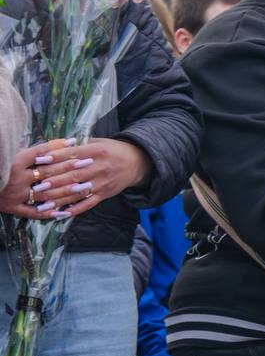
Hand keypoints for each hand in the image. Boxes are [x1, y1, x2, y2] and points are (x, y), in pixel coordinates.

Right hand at [0, 139, 78, 219]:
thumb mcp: (8, 154)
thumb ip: (27, 150)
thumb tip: (53, 142)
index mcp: (13, 161)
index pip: (40, 153)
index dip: (58, 148)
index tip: (76, 143)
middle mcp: (15, 178)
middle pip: (48, 172)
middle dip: (69, 167)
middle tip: (88, 163)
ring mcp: (15, 194)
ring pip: (45, 192)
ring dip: (65, 190)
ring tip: (85, 187)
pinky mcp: (12, 208)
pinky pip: (33, 212)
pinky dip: (49, 213)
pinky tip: (65, 212)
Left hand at [21, 138, 152, 217]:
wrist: (136, 162)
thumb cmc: (111, 150)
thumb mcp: (97, 142)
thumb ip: (77, 145)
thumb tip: (52, 147)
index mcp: (97, 151)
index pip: (72, 154)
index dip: (54, 158)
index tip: (38, 161)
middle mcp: (100, 167)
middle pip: (72, 175)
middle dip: (53, 181)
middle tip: (36, 186)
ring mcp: (103, 182)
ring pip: (78, 192)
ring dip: (59, 198)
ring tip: (43, 203)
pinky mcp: (105, 194)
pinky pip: (88, 203)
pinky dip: (76, 209)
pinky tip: (62, 214)